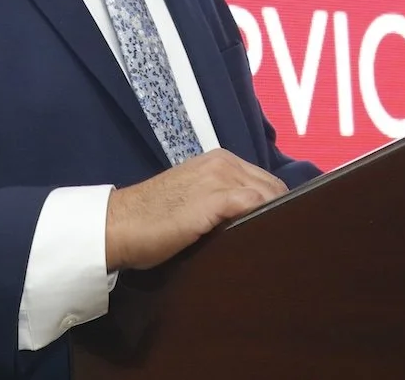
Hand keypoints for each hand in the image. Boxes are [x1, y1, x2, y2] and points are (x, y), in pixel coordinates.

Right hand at [104, 149, 286, 270]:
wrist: (120, 224)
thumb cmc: (153, 218)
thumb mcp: (194, 201)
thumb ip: (222, 202)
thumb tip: (252, 221)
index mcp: (220, 160)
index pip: (266, 182)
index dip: (277, 205)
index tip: (283, 226)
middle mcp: (223, 163)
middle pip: (274, 188)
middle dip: (283, 211)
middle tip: (283, 238)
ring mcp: (220, 178)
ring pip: (270, 195)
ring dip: (278, 217)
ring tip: (279, 243)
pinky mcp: (215, 199)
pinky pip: (256, 204)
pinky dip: (266, 219)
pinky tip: (266, 237)